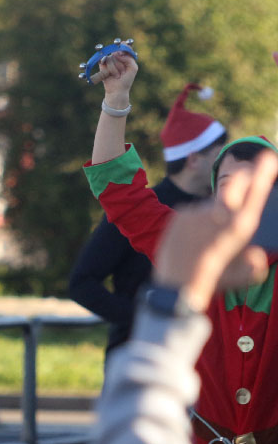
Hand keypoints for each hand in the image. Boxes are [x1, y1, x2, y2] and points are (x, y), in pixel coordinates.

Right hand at [99, 50, 137, 100]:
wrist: (117, 90)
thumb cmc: (126, 79)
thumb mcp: (133, 68)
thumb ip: (129, 58)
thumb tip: (117, 53)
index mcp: (126, 56)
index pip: (125, 46)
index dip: (124, 45)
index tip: (123, 48)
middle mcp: (117, 57)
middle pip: (117, 53)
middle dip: (120, 63)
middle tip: (123, 71)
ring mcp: (109, 61)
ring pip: (111, 59)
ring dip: (115, 69)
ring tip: (116, 75)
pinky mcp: (102, 65)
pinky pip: (103, 62)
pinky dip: (108, 69)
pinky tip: (109, 74)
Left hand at [154, 150, 277, 309]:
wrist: (174, 286)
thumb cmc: (211, 282)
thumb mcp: (241, 276)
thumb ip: (254, 264)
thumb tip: (256, 254)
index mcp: (239, 228)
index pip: (255, 196)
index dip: (262, 176)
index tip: (267, 157)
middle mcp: (219, 215)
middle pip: (234, 187)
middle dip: (243, 177)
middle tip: (247, 170)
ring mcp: (198, 212)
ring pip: (210, 208)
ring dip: (210, 219)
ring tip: (202, 243)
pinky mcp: (180, 213)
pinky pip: (191, 214)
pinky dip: (192, 224)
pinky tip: (188, 240)